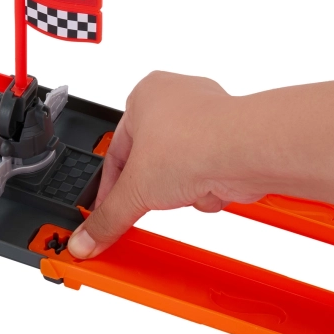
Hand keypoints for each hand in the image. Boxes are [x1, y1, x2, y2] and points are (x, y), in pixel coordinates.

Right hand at [68, 71, 264, 258]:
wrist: (247, 151)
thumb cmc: (193, 142)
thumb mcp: (134, 189)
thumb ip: (107, 217)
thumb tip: (87, 238)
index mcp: (145, 95)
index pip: (115, 151)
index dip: (109, 188)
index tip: (104, 213)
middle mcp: (178, 102)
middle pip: (149, 164)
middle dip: (152, 189)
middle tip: (146, 204)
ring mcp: (208, 122)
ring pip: (180, 173)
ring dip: (181, 192)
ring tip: (185, 190)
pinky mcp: (232, 144)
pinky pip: (207, 176)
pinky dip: (206, 191)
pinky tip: (208, 189)